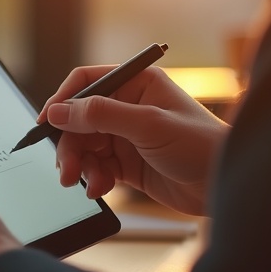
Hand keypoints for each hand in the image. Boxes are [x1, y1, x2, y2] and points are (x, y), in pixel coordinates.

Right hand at [38, 66, 229, 215]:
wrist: (224, 184)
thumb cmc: (200, 145)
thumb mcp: (147, 125)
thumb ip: (100, 115)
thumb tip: (60, 111)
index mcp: (136, 83)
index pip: (87, 82)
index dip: (62, 101)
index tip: (46, 123)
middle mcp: (129, 106)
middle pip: (80, 120)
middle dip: (71, 145)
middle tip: (66, 170)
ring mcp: (127, 135)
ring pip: (86, 146)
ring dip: (81, 165)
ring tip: (86, 183)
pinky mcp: (128, 163)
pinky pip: (98, 166)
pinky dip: (94, 178)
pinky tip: (101, 189)